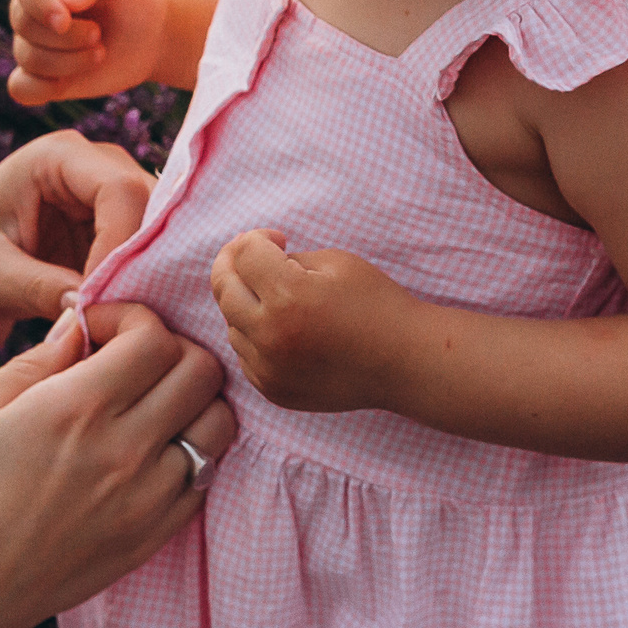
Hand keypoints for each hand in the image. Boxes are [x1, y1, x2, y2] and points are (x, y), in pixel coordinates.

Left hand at [0, 129, 153, 320]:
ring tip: (119, 317)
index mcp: (58, 156)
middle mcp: (96, 162)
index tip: (98, 300)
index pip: (118, 189)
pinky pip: (150, 250)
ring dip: (144, 275)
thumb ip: (36, 288)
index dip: (121, 244)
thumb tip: (91, 310)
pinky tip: (123, 312)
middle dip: (139, 262)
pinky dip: (141, 282)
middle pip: (151, 205)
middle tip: (118, 315)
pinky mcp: (120, 222)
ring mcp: (113, 190)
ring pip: (159, 229)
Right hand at [0, 302, 236, 627]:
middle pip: (202, 370)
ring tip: (150, 404)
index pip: (154, 337)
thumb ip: (35, 361)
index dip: (133, 318)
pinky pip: (207, 474)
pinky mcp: (155, 534)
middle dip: (171, 349)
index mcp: (75, 410)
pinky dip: (191, 450)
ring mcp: (148, 498)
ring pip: (218, 422)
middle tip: (132, 361)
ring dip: (192, 400)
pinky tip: (149, 450)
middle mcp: (124, 451)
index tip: (103, 330)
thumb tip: (81, 325)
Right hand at [7, 0, 168, 104]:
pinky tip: (65, 85)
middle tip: (99, 35)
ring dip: (69, 61)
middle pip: (26, 25)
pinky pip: (21, 88)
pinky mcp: (40, 76)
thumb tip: (63, 0)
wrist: (148, 34)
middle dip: (67, 37)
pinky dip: (39, 89)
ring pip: (29, 58)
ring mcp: (31, 44)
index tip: (64, 21)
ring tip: (100, 52)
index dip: (40, 6)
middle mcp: (29, 9)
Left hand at [209, 230, 415, 411]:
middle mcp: (271, 335)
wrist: (405, 362)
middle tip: (253, 256)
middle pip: (222, 288)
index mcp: (289, 296)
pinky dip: (258, 338)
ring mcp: (269, 368)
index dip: (258, 238)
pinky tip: (290, 331)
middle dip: (232, 264)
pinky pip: (247, 355)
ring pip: (232, 324)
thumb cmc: (376, 303)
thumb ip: (285, 256)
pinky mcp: (273, 390)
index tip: (279, 239)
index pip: (243, 254)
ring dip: (247, 305)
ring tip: (285, 301)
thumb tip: (247, 258)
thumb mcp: (336, 262)